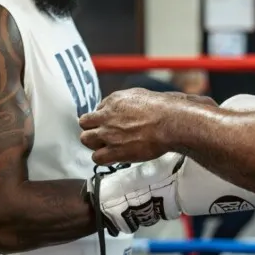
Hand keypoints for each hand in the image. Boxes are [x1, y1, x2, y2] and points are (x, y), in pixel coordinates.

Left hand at [79, 88, 210, 163]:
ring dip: (94, 144)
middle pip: (84, 123)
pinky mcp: (114, 150)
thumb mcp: (141, 96)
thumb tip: (127, 108)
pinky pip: (96, 157)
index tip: (110, 124)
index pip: (97, 109)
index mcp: (113, 100)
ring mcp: (108, 133)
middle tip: (102, 135)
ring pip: (86, 140)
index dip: (103, 118)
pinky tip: (111, 157)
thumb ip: (128, 102)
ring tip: (106, 147)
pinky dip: (102, 158)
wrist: (170, 122)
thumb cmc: (163, 109)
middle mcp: (106, 115)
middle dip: (92, 129)